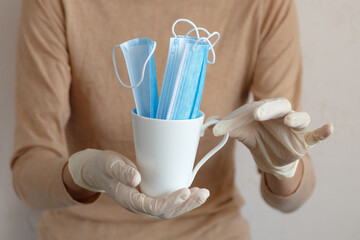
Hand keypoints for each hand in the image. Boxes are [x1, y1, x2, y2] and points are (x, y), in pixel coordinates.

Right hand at [67, 149, 208, 218]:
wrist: (99, 171)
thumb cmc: (104, 166)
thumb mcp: (110, 165)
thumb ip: (121, 172)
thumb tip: (136, 178)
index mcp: (130, 200)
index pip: (154, 207)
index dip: (171, 201)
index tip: (185, 191)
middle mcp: (140, 205)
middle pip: (166, 212)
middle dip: (185, 204)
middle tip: (203, 193)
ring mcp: (145, 201)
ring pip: (169, 209)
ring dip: (186, 203)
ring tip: (202, 194)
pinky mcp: (150, 195)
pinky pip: (167, 201)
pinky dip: (181, 198)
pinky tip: (191, 191)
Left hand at [213, 98, 332, 178]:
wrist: (268, 159)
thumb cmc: (257, 140)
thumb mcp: (242, 135)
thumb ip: (229, 129)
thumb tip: (210, 128)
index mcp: (266, 110)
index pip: (259, 106)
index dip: (249, 112)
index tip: (237, 120)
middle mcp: (281, 115)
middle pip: (281, 106)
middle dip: (270, 109)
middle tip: (258, 114)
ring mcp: (294, 128)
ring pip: (301, 117)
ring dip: (295, 118)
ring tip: (288, 120)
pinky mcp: (303, 141)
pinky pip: (315, 135)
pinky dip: (322, 132)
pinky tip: (329, 128)